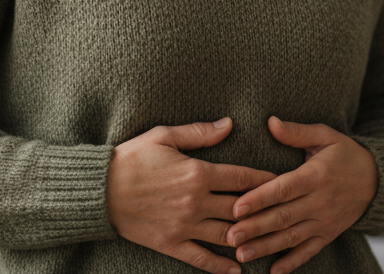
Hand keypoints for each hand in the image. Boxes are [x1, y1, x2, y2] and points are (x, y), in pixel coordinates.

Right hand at [107, 118, 277, 273]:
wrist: (99, 190)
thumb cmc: (132, 159)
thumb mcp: (164, 136)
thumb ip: (200, 132)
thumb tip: (229, 124)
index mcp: (197, 172)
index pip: (241, 177)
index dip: (264, 180)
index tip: (283, 182)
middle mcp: (196, 201)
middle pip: (240, 208)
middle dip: (264, 210)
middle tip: (284, 212)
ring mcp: (184, 225)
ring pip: (226, 235)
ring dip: (248, 238)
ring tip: (268, 240)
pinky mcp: (171, 244)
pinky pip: (201, 258)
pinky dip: (220, 267)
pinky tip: (237, 270)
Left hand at [226, 117, 377, 273]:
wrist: (377, 180)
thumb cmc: (345, 154)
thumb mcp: (325, 135)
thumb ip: (297, 131)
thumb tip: (270, 122)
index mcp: (316, 175)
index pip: (284, 189)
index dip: (260, 198)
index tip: (237, 207)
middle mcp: (320, 201)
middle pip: (283, 216)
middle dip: (255, 227)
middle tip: (229, 236)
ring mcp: (325, 221)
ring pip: (291, 237)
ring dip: (266, 247)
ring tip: (241, 254)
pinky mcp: (328, 234)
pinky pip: (309, 251)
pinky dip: (292, 263)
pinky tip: (273, 271)